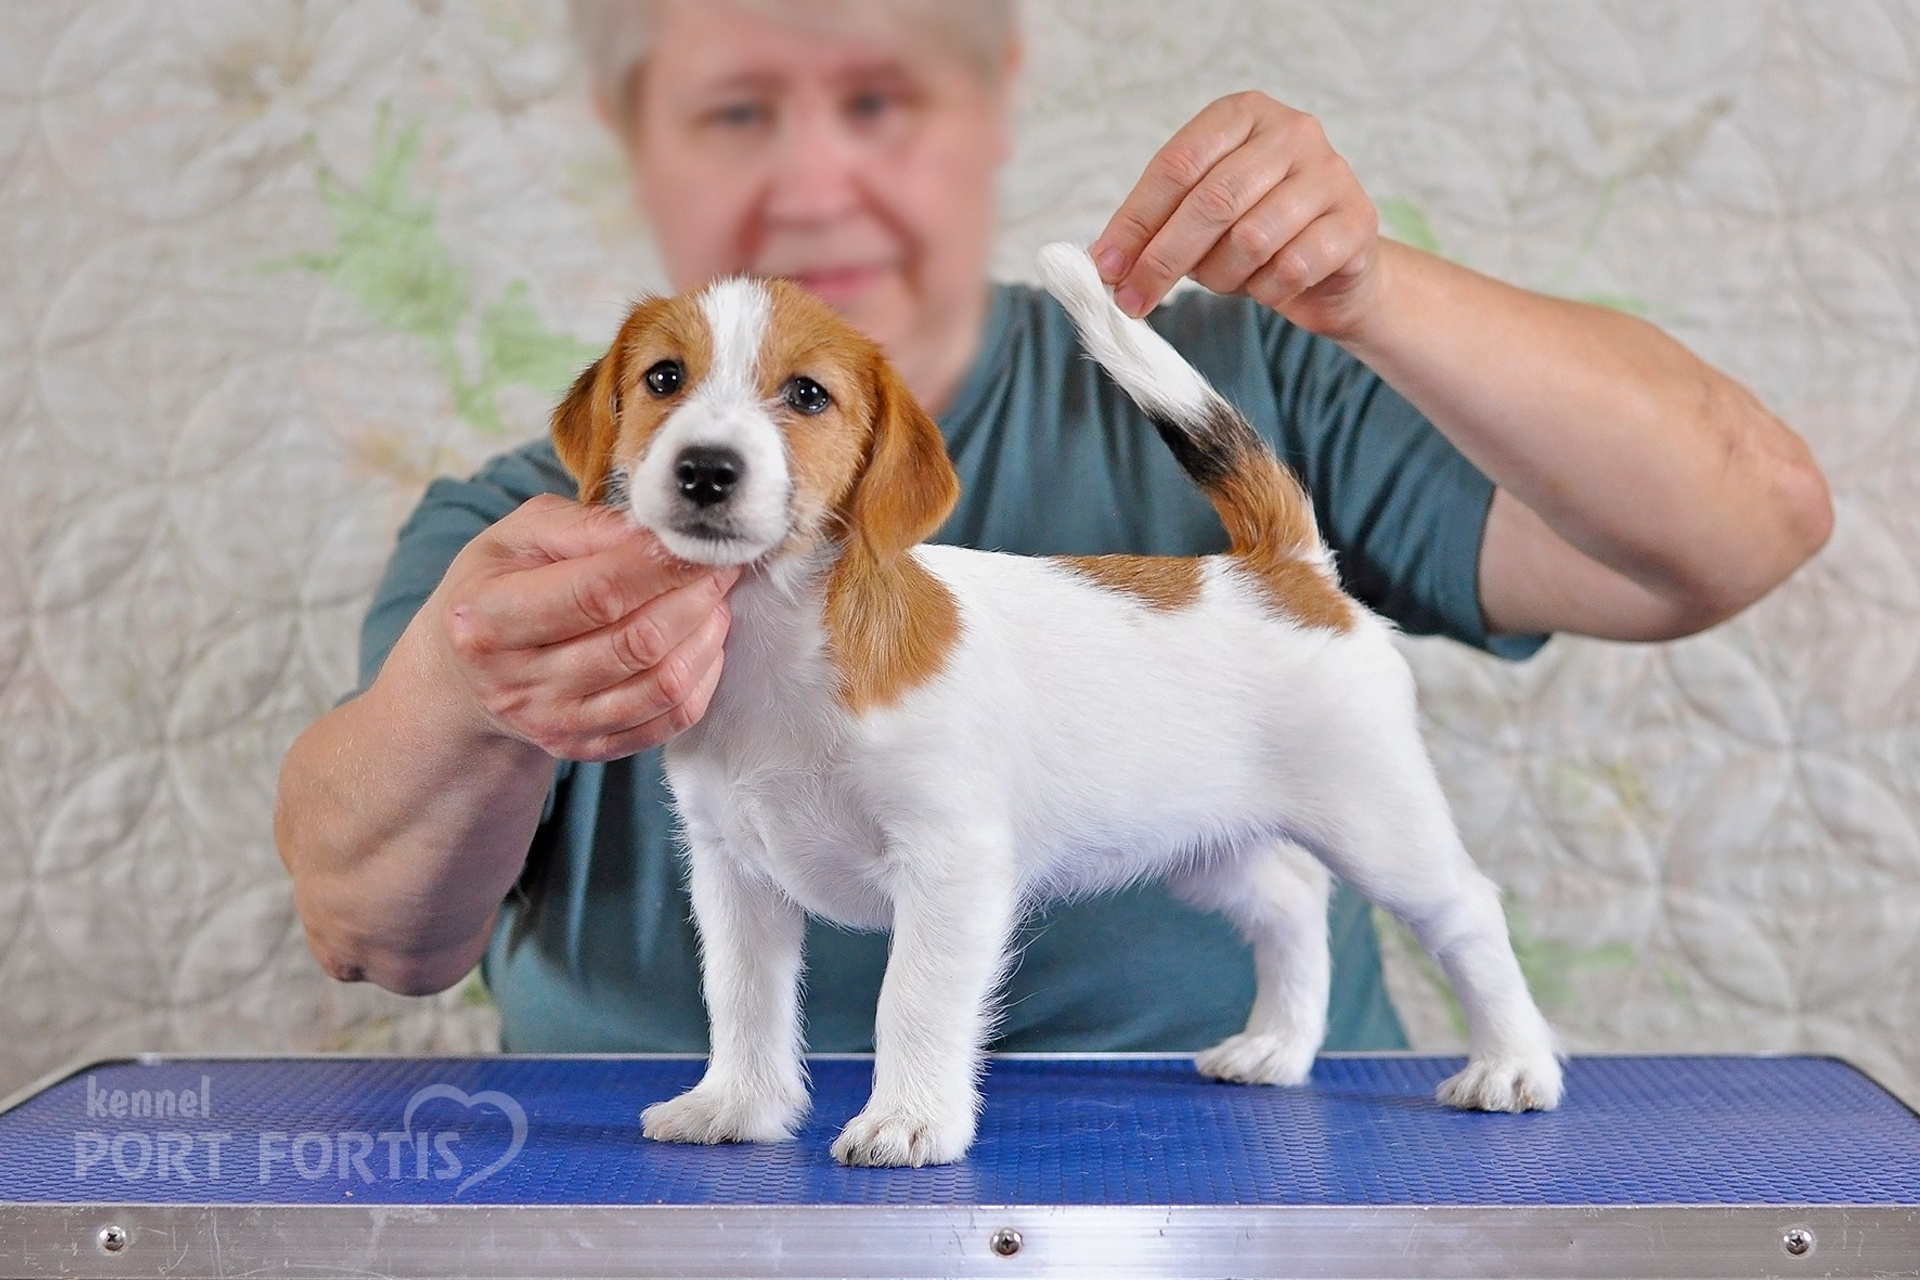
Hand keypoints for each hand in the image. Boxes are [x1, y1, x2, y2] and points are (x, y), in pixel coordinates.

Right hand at [425, 494, 737, 761]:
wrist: (463, 674)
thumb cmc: (497, 588)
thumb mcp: (515, 538)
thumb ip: (581, 526)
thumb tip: (652, 530)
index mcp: (490, 618)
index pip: (595, 592)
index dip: (660, 565)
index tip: (698, 540)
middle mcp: (518, 682)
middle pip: (638, 642)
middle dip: (695, 596)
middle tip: (721, 563)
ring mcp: (555, 723)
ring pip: (662, 685)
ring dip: (706, 636)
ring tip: (715, 598)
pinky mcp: (587, 748)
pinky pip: (669, 720)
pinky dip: (703, 679)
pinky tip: (703, 642)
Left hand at [1089, 91, 1382, 340]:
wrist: (1334, 264)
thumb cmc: (1256, 231)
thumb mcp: (1201, 216)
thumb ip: (1157, 226)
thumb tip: (1105, 262)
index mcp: (1242, 114)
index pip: (1177, 164)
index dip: (1135, 221)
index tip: (1105, 267)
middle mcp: (1292, 131)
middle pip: (1212, 200)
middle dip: (1163, 259)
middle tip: (1132, 300)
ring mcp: (1331, 172)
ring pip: (1251, 238)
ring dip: (1220, 276)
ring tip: (1221, 280)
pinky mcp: (1356, 221)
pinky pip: (1291, 268)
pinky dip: (1264, 290)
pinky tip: (1263, 286)